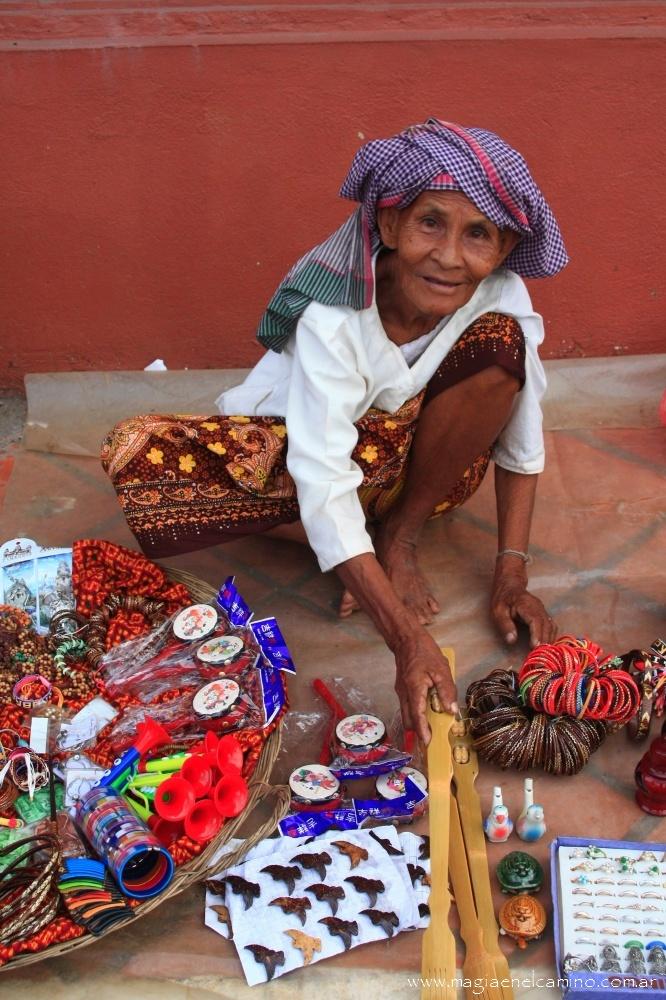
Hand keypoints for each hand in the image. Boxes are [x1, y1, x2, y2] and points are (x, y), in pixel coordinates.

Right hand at [393, 628, 457, 744]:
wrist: (406, 639)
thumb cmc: (424, 651)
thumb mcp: (441, 669)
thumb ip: (447, 691)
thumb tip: (451, 711)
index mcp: (414, 689)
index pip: (417, 715)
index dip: (422, 730)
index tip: (428, 742)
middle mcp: (404, 693)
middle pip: (408, 719)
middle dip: (418, 730)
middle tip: (432, 738)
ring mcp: (401, 691)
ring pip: (406, 713)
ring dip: (417, 722)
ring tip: (431, 728)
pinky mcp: (402, 688)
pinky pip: (407, 706)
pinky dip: (415, 713)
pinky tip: (427, 711)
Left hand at [491, 567, 557, 647]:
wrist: (510, 586)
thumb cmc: (502, 599)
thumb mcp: (498, 611)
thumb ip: (505, 625)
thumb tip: (511, 640)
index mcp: (526, 604)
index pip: (535, 620)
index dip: (537, 634)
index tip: (535, 647)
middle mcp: (538, 607)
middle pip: (547, 625)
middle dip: (545, 641)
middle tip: (540, 657)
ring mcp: (543, 611)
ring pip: (551, 627)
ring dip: (549, 641)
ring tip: (543, 655)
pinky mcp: (544, 615)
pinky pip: (551, 627)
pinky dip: (550, 637)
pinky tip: (546, 647)